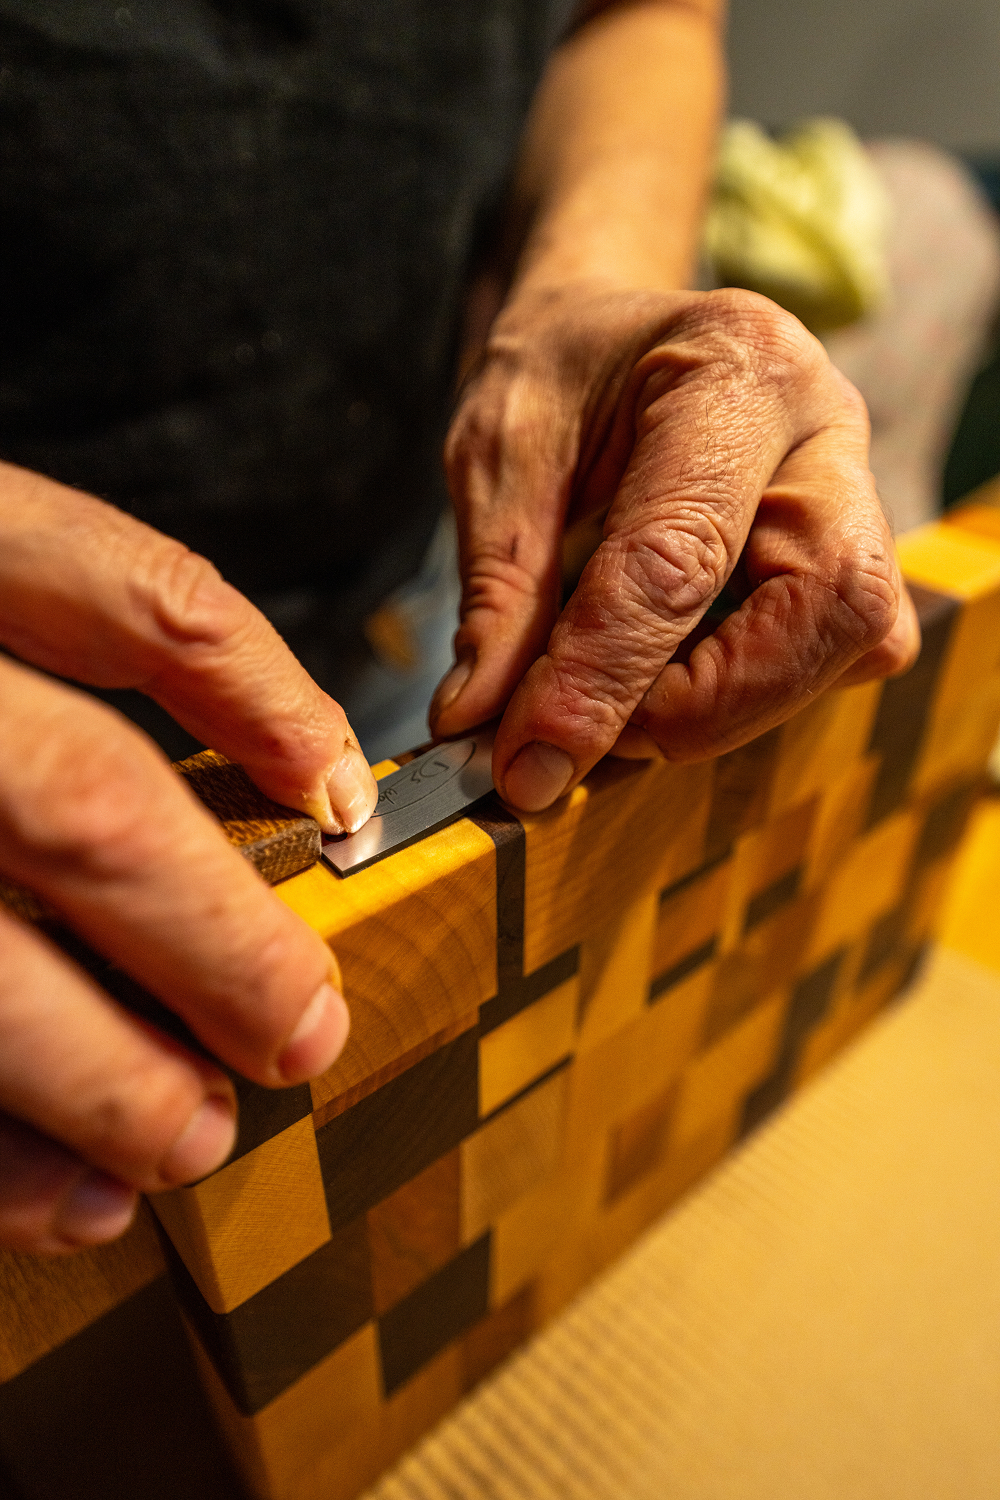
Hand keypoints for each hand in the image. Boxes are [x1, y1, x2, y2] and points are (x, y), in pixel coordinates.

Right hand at [0, 463, 377, 1253]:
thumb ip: (84, 626)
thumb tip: (292, 774)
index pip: (136, 597)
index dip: (261, 695)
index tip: (338, 800)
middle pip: (80, 802)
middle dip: (214, 936)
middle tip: (302, 1035)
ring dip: (102, 1076)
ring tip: (194, 1142)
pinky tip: (64, 1196)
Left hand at [431, 283, 919, 808]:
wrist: (609, 340)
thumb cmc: (557, 381)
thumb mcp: (497, 462)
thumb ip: (497, 596)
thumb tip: (478, 727)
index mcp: (731, 366)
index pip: (678, 555)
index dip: (601, 678)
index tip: (527, 762)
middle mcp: (824, 423)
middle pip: (827, 600)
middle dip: (709, 702)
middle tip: (601, 738)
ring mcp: (860, 484)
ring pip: (853, 636)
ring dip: (733, 705)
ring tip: (625, 708)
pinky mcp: (859, 548)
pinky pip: (841, 651)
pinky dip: (753, 691)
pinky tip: (674, 680)